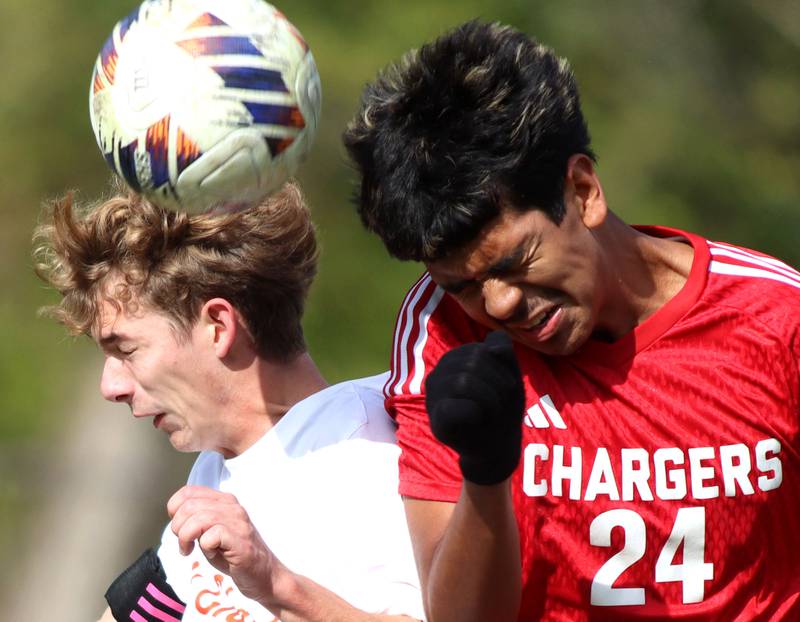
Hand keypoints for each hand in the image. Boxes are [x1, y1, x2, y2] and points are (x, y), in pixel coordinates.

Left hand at [167, 485, 284, 602]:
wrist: (261, 573)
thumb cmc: (231, 554)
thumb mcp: (210, 531)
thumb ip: (196, 518)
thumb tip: (175, 514)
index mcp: (223, 500)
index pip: (188, 492)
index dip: (175, 510)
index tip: (179, 528)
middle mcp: (232, 506)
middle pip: (189, 506)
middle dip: (177, 528)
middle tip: (184, 544)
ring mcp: (238, 522)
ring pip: (198, 519)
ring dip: (186, 538)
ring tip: (189, 550)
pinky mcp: (240, 540)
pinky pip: (211, 536)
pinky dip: (204, 547)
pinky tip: (211, 553)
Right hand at [424, 331, 524, 484]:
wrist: (498, 447)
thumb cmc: (502, 408)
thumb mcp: (510, 374)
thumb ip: (503, 351)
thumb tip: (490, 348)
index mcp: (455, 359)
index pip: (482, 349)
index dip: (503, 369)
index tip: (507, 388)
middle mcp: (439, 374)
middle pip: (473, 362)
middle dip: (499, 383)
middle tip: (501, 404)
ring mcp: (433, 397)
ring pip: (464, 381)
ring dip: (491, 399)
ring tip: (492, 412)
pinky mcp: (436, 420)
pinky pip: (454, 407)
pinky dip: (475, 413)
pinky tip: (476, 420)